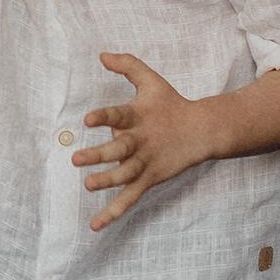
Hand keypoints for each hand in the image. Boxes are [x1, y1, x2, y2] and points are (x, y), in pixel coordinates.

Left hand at [72, 52, 205, 224]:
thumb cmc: (171, 104)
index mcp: (138, 116)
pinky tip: (96, 225)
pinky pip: (130, 198)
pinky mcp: (150, 179)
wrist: (202, 130)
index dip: (103, 117)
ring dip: (107, 181)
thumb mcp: (151, 81)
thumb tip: (101, 55)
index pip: (118, 115)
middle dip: (99, 155)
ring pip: (125, 175)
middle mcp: (140, 141)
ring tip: (88, 185)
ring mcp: (146, 162)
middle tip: (77, 159)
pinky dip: (114, 212)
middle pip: (119, 149)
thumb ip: (127, 65)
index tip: (87, 119)